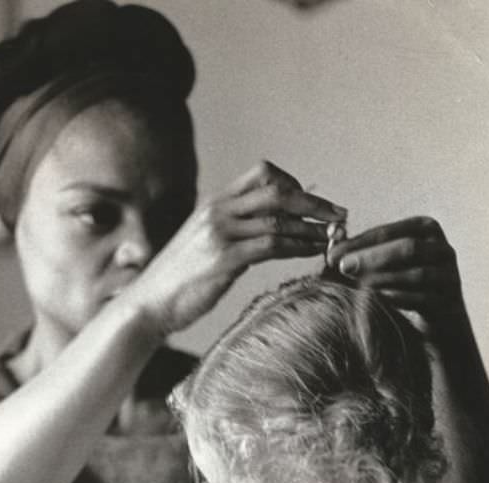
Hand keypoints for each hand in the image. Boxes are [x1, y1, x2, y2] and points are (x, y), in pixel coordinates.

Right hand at [130, 160, 346, 334]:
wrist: (148, 304)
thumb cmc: (178, 280)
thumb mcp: (203, 244)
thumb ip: (233, 231)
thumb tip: (268, 230)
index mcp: (214, 203)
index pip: (262, 173)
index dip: (294, 183)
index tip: (312, 203)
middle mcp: (217, 211)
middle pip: (277, 190)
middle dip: (315, 202)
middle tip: (340, 215)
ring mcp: (219, 234)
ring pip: (278, 219)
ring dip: (312, 228)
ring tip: (333, 237)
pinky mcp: (223, 259)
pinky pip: (271, 245)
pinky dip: (298, 247)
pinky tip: (313, 253)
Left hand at [326, 216, 462, 334]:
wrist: (438, 321)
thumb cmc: (403, 286)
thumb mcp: (386, 264)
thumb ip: (362, 253)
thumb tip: (331, 250)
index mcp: (426, 229)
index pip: (388, 232)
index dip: (358, 242)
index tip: (332, 254)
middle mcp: (442, 248)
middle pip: (407, 247)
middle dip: (372, 256)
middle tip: (343, 267)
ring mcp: (449, 275)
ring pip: (417, 274)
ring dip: (383, 279)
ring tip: (357, 285)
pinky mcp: (449, 302)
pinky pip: (423, 299)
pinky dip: (398, 299)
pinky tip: (376, 302)